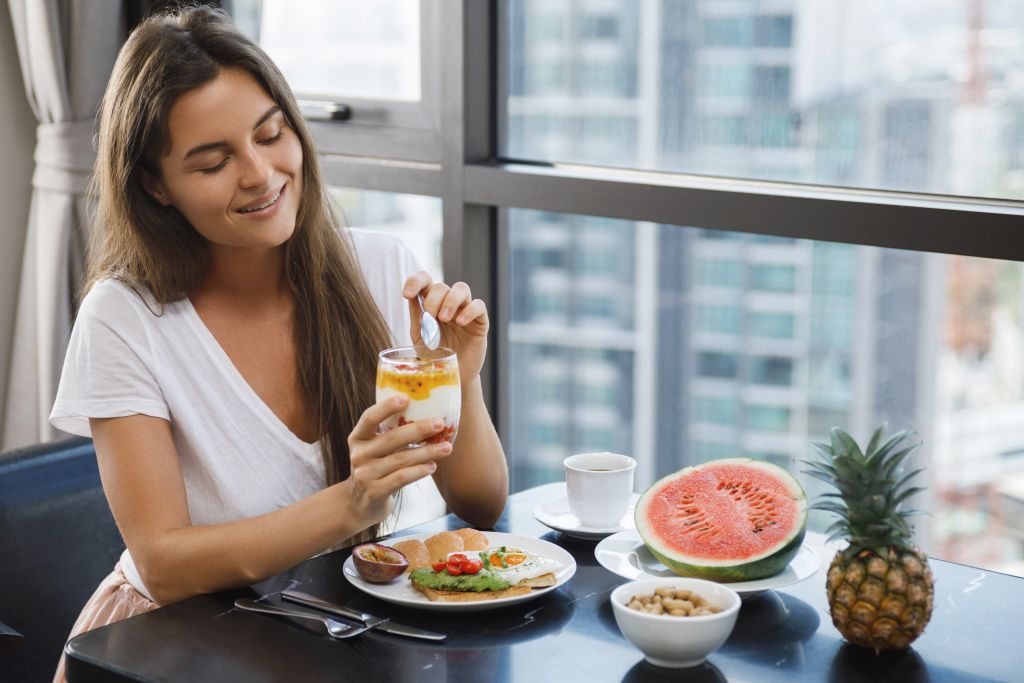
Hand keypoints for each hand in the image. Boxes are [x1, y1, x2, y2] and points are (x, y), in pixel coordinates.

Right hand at [343, 395, 452, 529]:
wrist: (359, 504)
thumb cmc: (376, 468)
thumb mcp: (375, 449)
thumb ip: (390, 433)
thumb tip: (427, 412)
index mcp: (358, 438)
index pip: (369, 418)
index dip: (386, 407)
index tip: (406, 398)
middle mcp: (358, 455)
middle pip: (391, 438)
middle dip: (418, 429)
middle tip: (440, 423)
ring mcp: (365, 475)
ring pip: (401, 459)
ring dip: (427, 452)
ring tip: (447, 447)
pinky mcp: (375, 492)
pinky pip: (401, 478)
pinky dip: (419, 471)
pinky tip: (433, 466)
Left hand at [403, 272, 488, 384]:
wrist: (452, 377)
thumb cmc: (434, 356)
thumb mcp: (419, 337)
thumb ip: (416, 317)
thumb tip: (411, 297)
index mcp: (431, 304)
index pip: (425, 281)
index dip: (415, 281)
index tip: (407, 294)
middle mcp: (448, 304)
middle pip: (441, 286)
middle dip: (433, 300)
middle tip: (430, 318)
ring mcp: (465, 311)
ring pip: (462, 288)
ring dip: (450, 300)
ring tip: (444, 319)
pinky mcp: (480, 322)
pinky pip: (479, 306)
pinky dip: (469, 310)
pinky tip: (461, 323)